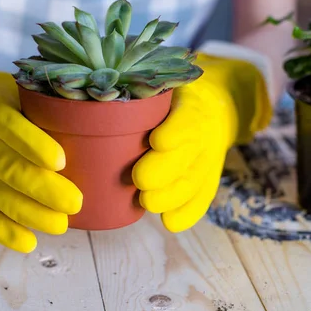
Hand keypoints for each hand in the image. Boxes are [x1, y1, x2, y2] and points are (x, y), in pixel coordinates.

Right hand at [0, 44, 81, 252]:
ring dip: (28, 213)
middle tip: (75, 202)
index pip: (9, 125)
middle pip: (5, 165)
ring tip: (61, 225)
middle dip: (41, 188)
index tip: (62, 161)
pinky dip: (3, 231)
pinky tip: (29, 242)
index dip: (34, 145)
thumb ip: (43, 104)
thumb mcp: (16, 88)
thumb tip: (95, 125)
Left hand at [132, 50, 272, 231]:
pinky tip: (170, 222)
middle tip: (140, 179)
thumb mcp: (162, 88)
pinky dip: (188, 213)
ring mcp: (208, 160)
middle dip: (164, 170)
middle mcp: (204, 134)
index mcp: (191, 106)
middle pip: (188, 155)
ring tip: (147, 202)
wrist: (217, 108)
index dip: (175, 131)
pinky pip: (202, 199)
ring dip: (171, 196)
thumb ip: (138, 94)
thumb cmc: (172, 99)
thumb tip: (93, 97)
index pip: (188, 118)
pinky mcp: (209, 180)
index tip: (158, 141)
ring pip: (194, 181)